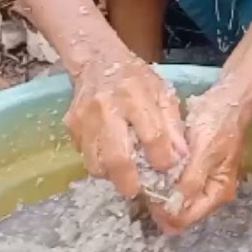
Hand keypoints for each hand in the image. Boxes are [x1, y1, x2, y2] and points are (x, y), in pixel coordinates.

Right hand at [66, 52, 186, 198]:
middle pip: (116, 157)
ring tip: (124, 174)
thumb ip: (172, 125)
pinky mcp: (71, 126)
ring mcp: (85, 119)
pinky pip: (84, 155)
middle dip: (129, 181)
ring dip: (112, 175)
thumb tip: (180, 158)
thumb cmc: (135, 79)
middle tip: (138, 190)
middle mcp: (107, 108)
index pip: (152, 135)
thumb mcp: (162, 93)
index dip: (162, 158)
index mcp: (136, 96)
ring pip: (95, 162)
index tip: (167, 168)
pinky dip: (98, 162)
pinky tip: (110, 155)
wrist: (97, 61)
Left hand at [152, 76, 251, 232]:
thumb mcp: (204, 152)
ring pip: (174, 199)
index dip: (165, 213)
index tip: (147, 197)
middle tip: (142, 188)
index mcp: (217, 193)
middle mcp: (209, 193)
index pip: (186, 218)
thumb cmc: (217, 124)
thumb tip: (173, 209)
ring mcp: (200, 182)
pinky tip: (151, 172)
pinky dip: (162, 181)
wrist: (225, 99)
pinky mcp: (191, 170)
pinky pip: (173, 184)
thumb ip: (190, 182)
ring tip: (144, 180)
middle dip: (161, 205)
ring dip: (160, 193)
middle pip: (179, 212)